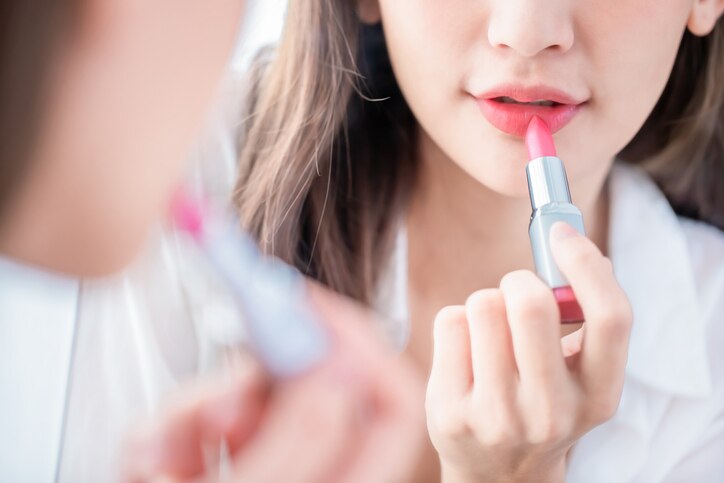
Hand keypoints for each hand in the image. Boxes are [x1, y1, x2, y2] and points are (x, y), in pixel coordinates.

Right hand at [123, 281, 424, 482]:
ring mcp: (276, 475)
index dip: (354, 342)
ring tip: (157, 459)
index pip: (390, 404)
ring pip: (256, 401)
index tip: (299, 304)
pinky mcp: (230, 471)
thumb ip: (299, 446)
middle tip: (215, 390)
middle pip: (320, 391)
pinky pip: (207, 425)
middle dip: (259, 378)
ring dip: (197, 411)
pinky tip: (150, 465)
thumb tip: (336, 369)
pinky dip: (169, 435)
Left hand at [425, 222, 632, 482]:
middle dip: (519, 280)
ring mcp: (497, 416)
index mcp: (599, 396)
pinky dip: (458, 321)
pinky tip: (465, 351)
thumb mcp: (580, 376)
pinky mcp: (450, 412)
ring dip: (486, 304)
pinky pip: (450, 321)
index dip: (586, 264)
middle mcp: (551, 412)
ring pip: (483, 304)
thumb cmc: (541, 404)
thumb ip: (587, 321)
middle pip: (532, 303)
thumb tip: (583, 250)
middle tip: (516, 293)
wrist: (496, 472)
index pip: (610, 318)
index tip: (562, 232)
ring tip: (490, 332)